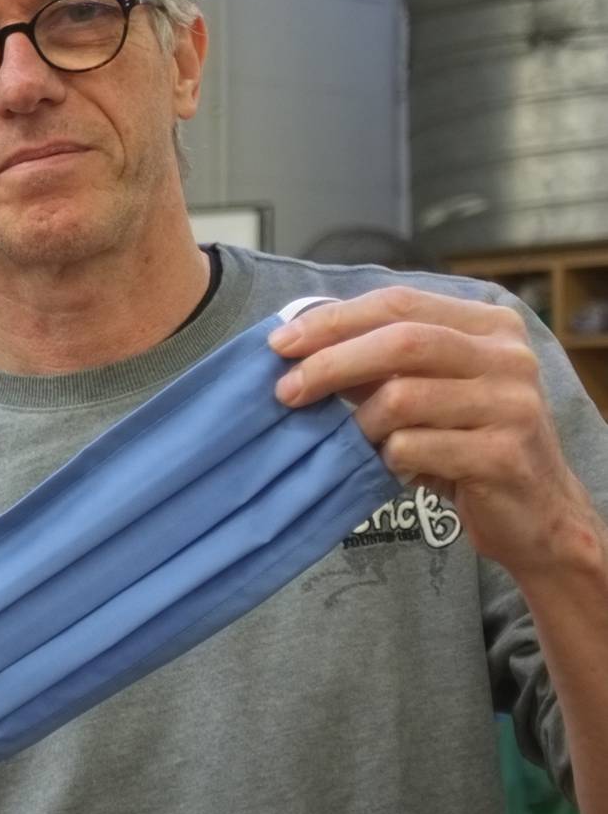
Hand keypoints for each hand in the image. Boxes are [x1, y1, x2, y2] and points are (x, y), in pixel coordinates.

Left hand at [274, 286, 607, 581]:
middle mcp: (508, 356)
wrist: (534, 511)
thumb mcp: (430, 390)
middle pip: (400, 342)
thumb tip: (300, 346)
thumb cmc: (467, 443)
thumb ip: (381, 363)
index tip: (280, 343)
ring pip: (402, 397)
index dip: (334, 320)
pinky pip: (413, 447)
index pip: (399, 303)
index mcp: (489, 326)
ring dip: (358, 423)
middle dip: (330, 363)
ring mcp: (511, 404)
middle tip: (285, 390)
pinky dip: (385, 458)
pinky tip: (390, 467)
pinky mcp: (503, 454)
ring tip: (351, 441)